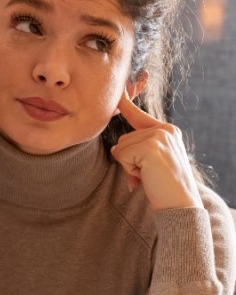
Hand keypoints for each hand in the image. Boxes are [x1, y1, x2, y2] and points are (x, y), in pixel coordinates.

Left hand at [111, 91, 202, 210]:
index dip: (125, 104)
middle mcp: (164, 130)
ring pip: (120, 148)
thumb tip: (114, 149)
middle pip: (123, 139)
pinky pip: (121, 155)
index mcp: (167, 131)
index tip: (117, 90)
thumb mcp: (151, 162)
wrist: (180, 204)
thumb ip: (137, 149)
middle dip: (128, 160)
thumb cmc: (164, 187)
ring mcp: (158, 137)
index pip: (138, 115)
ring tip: (149, 175)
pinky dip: (129, 170)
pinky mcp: (150, 147)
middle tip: (148, 173)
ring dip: (128, 166)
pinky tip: (146, 176)